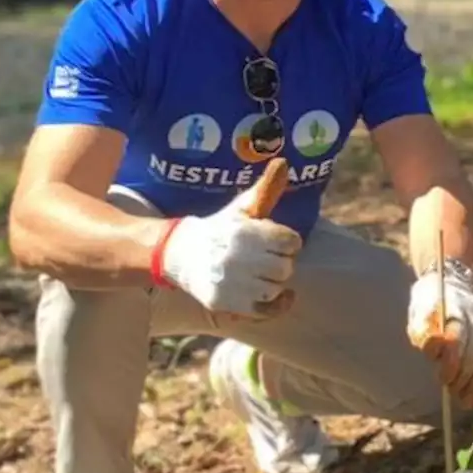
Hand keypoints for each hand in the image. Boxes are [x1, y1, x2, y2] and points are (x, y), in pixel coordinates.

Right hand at [159, 185, 301, 316]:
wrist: (181, 254)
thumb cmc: (221, 228)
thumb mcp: (243, 208)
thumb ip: (266, 188)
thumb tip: (283, 161)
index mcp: (244, 231)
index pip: (291, 242)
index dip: (288, 241)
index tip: (278, 241)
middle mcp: (237, 257)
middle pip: (286, 267)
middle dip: (281, 262)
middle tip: (268, 258)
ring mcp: (230, 282)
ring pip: (276, 288)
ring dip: (275, 282)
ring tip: (263, 274)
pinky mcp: (225, 303)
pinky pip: (264, 311)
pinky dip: (278, 305)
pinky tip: (282, 296)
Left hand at [407, 265, 472, 406]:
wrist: (448, 284)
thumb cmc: (428, 305)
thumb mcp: (418, 313)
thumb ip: (423, 330)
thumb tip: (433, 349)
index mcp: (454, 306)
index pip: (459, 336)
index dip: (453, 361)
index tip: (444, 380)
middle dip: (466, 377)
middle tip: (455, 396)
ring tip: (467, 401)